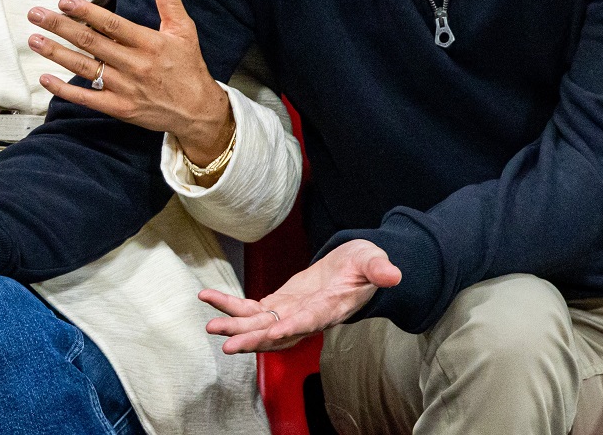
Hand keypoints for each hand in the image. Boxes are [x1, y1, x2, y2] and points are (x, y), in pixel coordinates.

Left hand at [27, 0, 231, 165]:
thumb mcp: (184, 28)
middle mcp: (135, 65)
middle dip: (60, 27)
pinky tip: (45, 77)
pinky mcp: (119, 109)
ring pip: (84, 68)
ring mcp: (125, 89)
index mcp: (150, 43)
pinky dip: (64, 89)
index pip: (113, 25)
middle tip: (35, 14)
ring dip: (56, 53)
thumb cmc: (188, 65)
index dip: (87, 12)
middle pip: (91, 43)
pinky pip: (86, 98)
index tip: (64, 1)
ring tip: (33, 39)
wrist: (197, 110)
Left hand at [200, 239, 400, 352]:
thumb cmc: (364, 265)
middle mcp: (307, 317)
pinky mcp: (281, 304)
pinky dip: (231, 306)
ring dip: (235, 325)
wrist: (354, 269)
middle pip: (278, 332)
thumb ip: (380, 268)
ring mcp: (292, 312)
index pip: (309, 321)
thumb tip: (393, 275)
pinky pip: (252, 308)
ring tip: (211, 325)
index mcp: (330, 308)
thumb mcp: (374, 260)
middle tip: (227, 343)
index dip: (291, 328)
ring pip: (260, 324)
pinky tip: (209, 299)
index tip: (272, 334)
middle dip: (253, 338)